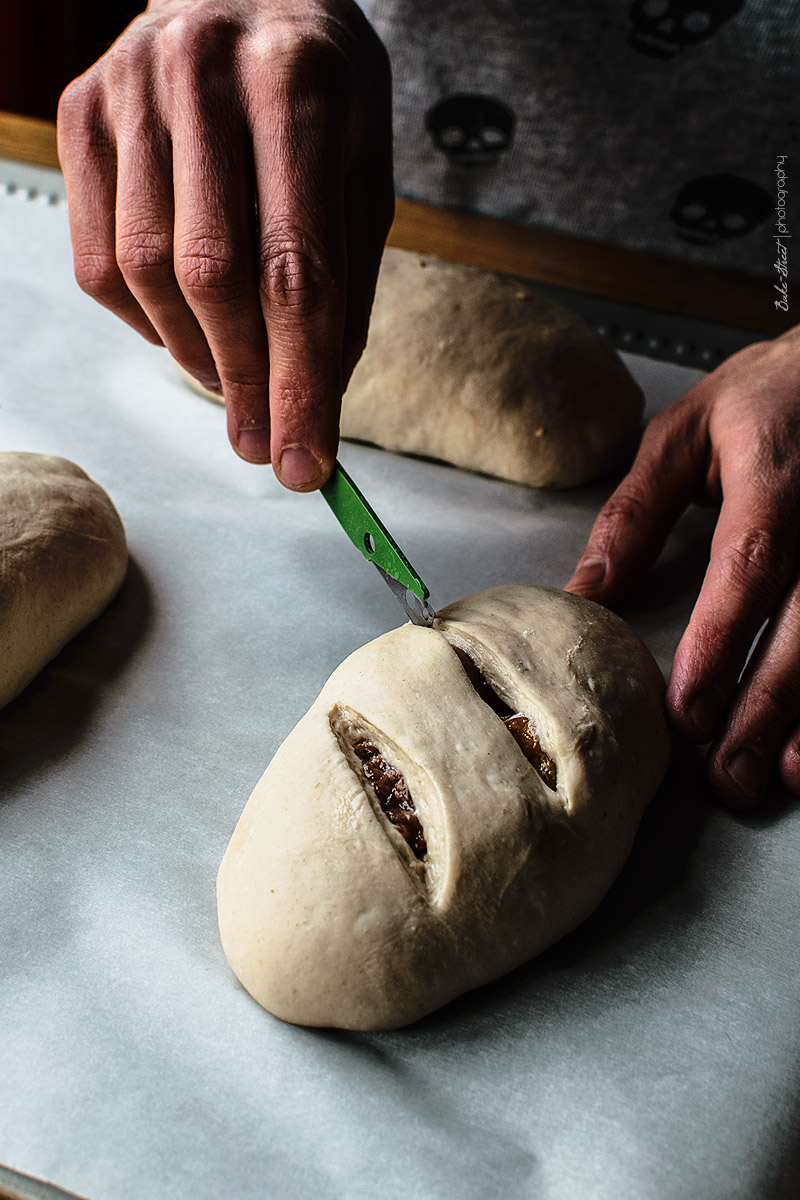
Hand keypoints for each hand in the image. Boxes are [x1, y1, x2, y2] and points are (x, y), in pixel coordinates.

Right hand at [57, 0, 392, 489]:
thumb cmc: (320, 91)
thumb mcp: (364, 175)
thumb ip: (342, 287)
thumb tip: (311, 403)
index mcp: (298, 82)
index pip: (296, 269)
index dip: (299, 381)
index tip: (304, 460)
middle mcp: (203, 73)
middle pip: (213, 276)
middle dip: (245, 381)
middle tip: (264, 443)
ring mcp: (129, 88)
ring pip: (147, 272)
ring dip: (194, 356)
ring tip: (233, 384)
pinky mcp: (80, 113)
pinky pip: (98, 259)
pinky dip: (144, 318)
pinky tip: (184, 325)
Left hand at [566, 325, 799, 810]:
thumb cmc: (763, 400)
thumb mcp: (683, 435)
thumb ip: (634, 514)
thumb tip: (586, 594)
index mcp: (776, 474)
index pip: (753, 563)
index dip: (723, 639)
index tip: (686, 709)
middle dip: (765, 706)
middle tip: (725, 774)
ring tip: (774, 777)